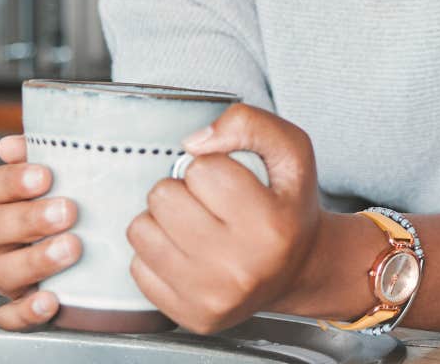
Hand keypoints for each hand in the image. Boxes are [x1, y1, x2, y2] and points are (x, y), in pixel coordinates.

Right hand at [0, 134, 80, 329]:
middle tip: (67, 211)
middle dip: (30, 218)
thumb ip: (58, 152)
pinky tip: (50, 299)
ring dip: (35, 259)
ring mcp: (15, 275)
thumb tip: (13, 142)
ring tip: (71, 248)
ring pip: (2, 271)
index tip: (44, 175)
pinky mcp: (25, 307)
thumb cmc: (93, 210)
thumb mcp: (83, 176)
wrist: (116, 261)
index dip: (13, 181)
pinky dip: (26, 310)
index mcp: (15, 204)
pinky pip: (12, 315)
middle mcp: (8, 240)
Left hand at [126, 104, 323, 333]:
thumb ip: (250, 123)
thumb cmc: (290, 208)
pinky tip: (189, 255)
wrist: (301, 270)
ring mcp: (212, 296)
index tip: (231, 182)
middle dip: (181, 191)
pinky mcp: (191, 316)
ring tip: (195, 226)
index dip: (212, 166)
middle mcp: (241, 267)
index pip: (202, 169)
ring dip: (163, 221)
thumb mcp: (291, 151)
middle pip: (163, 198)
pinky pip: (137, 267)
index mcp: (271, 224)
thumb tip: (194, 142)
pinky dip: (158, 255)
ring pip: (142, 230)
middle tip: (209, 204)